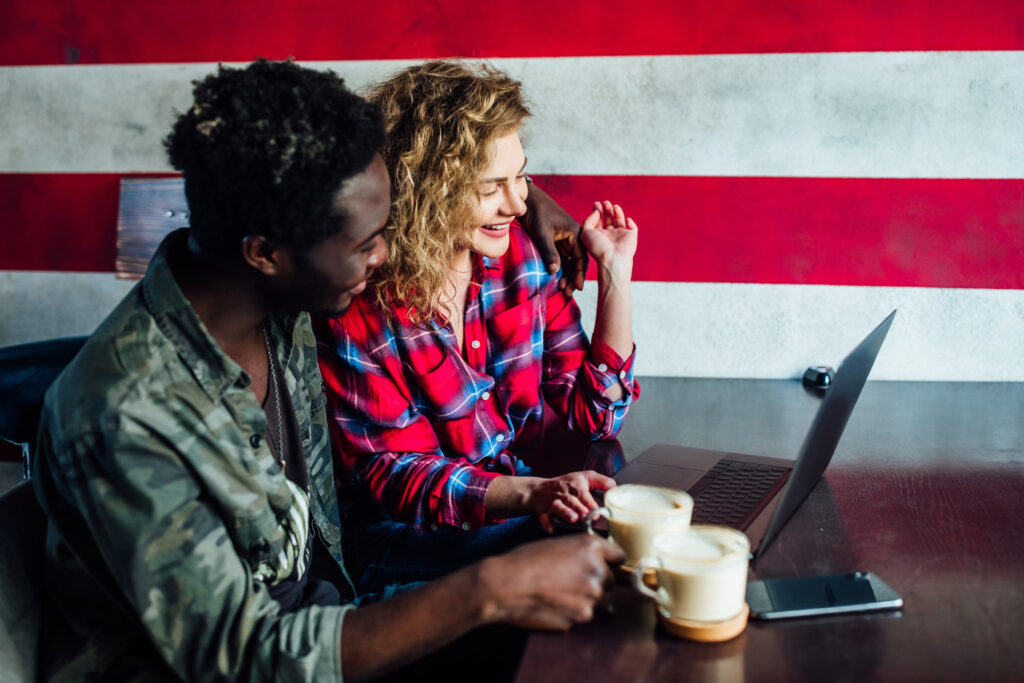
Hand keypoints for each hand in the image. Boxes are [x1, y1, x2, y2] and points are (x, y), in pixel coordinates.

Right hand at [477, 534, 624, 628]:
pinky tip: (553, 605)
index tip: (607, 567)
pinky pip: (584, 615)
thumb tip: (598, 563)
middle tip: (571, 582)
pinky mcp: (582, 616)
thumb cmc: (524, 560)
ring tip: (558, 593)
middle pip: (611, 580)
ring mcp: (592, 596)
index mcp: (591, 547)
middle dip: (597, 582)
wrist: (504, 584)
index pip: (620, 556)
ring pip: (599, 599)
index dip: (611, 562)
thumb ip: (582, 552)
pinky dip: (573, 612)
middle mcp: (598, 570)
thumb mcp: (557, 544)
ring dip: (585, 598)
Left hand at [521, 183, 589, 294]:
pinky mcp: (556, 241)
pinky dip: (560, 268)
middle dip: (574, 277)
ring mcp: (564, 240)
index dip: (579, 273)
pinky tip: (557, 279)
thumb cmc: (537, 212)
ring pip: (569, 261)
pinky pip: (561, 258)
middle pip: (577, 262)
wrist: (526, 199)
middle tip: (568, 292)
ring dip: (567, 274)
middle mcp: (573, 237)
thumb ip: (549, 251)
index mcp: (576, 232)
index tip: (576, 287)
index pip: (581, 257)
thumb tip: (555, 271)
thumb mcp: (542, 233)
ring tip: (562, 289)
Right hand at [524, 471, 615, 532]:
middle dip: (579, 508)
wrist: (540, 489)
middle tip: (586, 516)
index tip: (596, 510)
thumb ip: (602, 482)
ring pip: (558, 507)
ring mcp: (553, 503)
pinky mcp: (544, 512)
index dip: (589, 502)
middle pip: (571, 501)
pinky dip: (547, 523)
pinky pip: (544, 517)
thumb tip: (614, 488)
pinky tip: (552, 529)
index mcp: (576, 486)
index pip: (583, 494)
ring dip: (565, 513)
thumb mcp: (585, 477)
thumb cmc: (567, 484)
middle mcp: (564, 494)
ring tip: (573, 519)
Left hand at [579, 201, 638, 276]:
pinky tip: (627, 219)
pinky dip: (631, 223)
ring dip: (617, 212)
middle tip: (605, 202)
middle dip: (606, 210)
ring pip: (620, 221)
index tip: (596, 204)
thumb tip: (596, 211)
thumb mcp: (586, 233)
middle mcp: (609, 236)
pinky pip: (633, 228)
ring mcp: (621, 236)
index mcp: (599, 236)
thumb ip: (588, 220)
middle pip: (608, 220)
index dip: (597, 212)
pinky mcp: (631, 237)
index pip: (598, 222)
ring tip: (613, 205)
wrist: (612, 258)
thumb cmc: (598, 247)